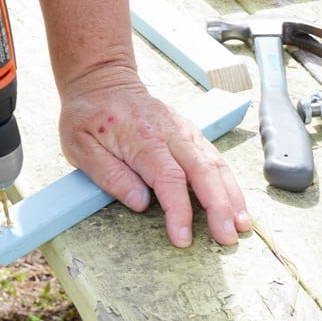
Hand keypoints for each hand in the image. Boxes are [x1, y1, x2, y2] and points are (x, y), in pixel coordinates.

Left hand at [58, 66, 250, 247]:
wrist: (103, 82)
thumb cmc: (88, 116)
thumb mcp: (80, 146)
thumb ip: (109, 175)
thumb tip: (140, 203)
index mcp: (142, 138)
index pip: (168, 179)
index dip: (179, 211)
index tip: (183, 238)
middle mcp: (170, 133)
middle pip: (203, 172)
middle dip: (219, 207)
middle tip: (227, 239)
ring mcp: (184, 132)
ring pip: (215, 164)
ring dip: (231, 197)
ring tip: (241, 226)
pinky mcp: (190, 134)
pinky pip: (215, 159)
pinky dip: (228, 183)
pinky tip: (236, 205)